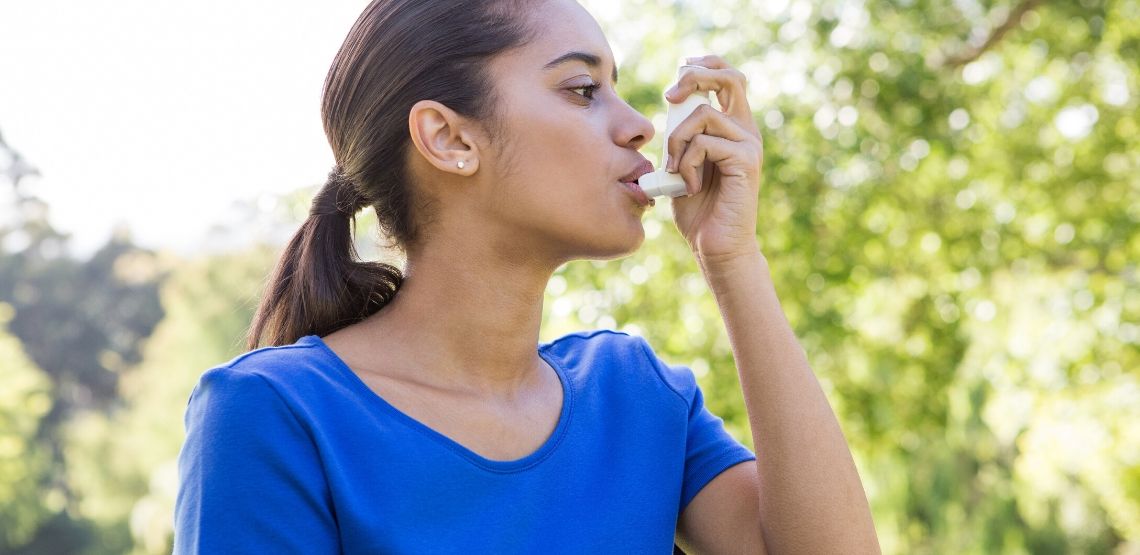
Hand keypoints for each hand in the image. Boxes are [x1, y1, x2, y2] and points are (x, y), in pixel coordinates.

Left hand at [663, 55, 763, 267]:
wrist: (715, 246)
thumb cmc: (697, 208)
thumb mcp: (681, 163)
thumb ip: (681, 136)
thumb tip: (670, 106)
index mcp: (732, 126)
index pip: (727, 77)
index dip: (703, 65)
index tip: (677, 79)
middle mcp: (745, 130)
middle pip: (729, 77)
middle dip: (695, 77)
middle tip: (670, 97)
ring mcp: (748, 145)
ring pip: (703, 115)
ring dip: (677, 140)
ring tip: (675, 170)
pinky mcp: (746, 161)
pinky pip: (705, 143)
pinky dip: (687, 163)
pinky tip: (689, 186)